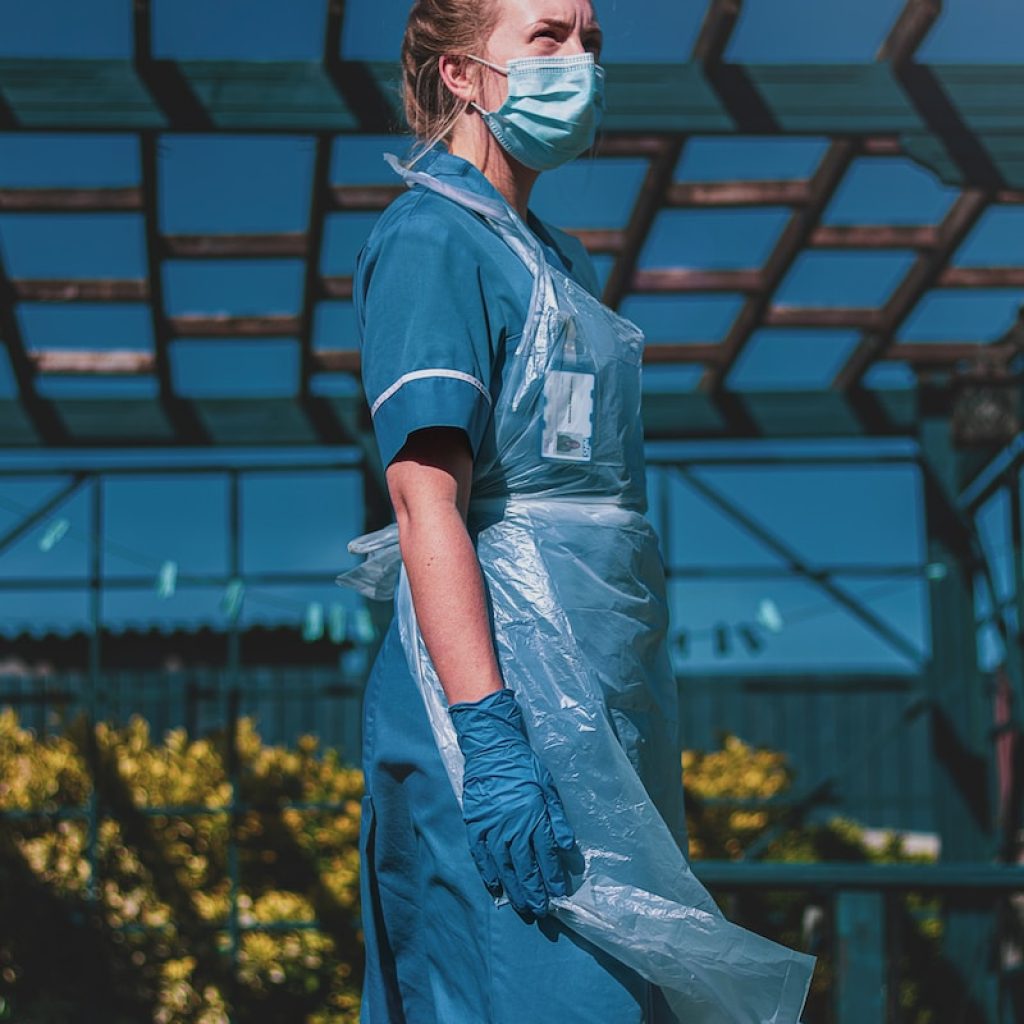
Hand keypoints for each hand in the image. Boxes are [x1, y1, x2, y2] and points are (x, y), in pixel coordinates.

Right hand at [448, 688, 575, 917]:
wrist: (491, 748)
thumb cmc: (523, 766)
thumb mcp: (548, 787)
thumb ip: (557, 818)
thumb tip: (567, 846)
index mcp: (533, 817)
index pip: (545, 855)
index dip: (552, 877)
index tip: (559, 893)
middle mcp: (512, 827)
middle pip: (525, 866)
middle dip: (535, 890)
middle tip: (541, 910)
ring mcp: (491, 827)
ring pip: (504, 866)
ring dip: (514, 888)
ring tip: (522, 906)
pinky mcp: (475, 824)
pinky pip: (481, 855)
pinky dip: (488, 873)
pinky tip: (495, 888)